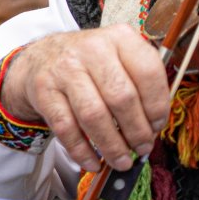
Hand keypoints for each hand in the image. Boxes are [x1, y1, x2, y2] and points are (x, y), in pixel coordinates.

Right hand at [3, 25, 169, 172]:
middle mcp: (92, 48)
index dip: (157, 106)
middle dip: (136, 131)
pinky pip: (66, 128)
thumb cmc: (91, 64)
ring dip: (112, 146)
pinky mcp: (44, 90)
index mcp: (120, 37)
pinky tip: (93, 162)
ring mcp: (64, 68)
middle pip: (122, 97)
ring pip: (94, 115)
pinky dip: (82, 151)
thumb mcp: (119, 58)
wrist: (42, 58)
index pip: (148, 72)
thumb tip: (153, 128)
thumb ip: (141, 85)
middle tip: (142, 148)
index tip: (157, 126)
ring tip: (122, 161)